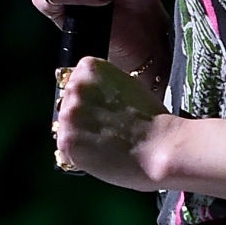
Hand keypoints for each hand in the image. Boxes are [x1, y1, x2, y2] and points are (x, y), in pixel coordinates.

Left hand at [53, 57, 165, 189]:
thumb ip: (104, 87)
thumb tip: (93, 98)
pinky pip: (65, 150)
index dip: (89, 100)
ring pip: (65, 127)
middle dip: (81, 117)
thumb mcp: (127, 85)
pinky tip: (100, 156)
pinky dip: (79, 157)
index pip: (76, 81)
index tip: (103, 110)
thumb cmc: (152, 119)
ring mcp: (67, 113)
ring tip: (105, 145)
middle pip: (67, 103)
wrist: (160, 146)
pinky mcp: (66, 140)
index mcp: (88, 67)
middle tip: (105, 131)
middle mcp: (74, 86)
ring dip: (79, 137)